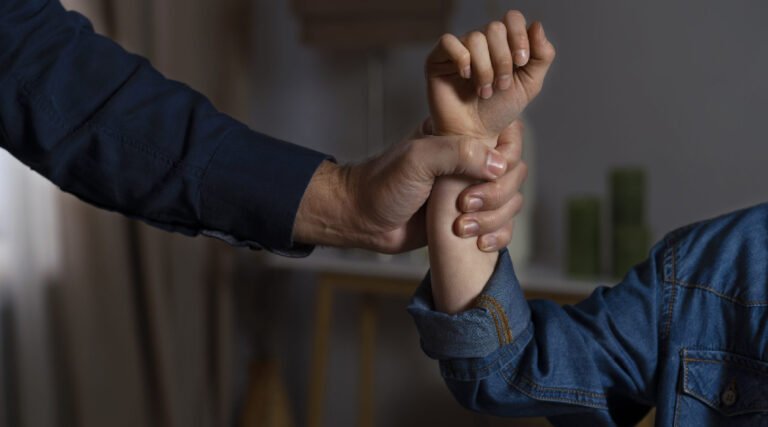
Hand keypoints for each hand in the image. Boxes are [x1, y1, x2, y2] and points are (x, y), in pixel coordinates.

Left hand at [293, 124, 524, 253]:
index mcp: (461, 137)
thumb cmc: (383, 184)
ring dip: (494, 218)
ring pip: (511, 202)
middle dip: (497, 194)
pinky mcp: (470, 219)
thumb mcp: (417, 159)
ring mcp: (472, 191)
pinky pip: (502, 226)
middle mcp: (471, 162)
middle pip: (515, 172)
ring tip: (461, 227)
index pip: (508, 136)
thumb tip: (499, 165)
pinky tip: (479, 243)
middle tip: (465, 204)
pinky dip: (498, 236)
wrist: (363, 220)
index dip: (506, 156)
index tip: (487, 173)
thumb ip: (458, 153)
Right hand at [426, 11, 554, 137]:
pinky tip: (465, 77)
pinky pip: (448, 42)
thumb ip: (542, 56)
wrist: (475, 135)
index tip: (521, 62)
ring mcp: (459, 49)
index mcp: (503, 43)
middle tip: (501, 85)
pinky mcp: (438, 59)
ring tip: (484, 91)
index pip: (512, 19)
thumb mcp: (529, 84)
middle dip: (503, 60)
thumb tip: (537, 25)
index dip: (519, 36)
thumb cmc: (498, 111)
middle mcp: (481, 42)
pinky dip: (461, 59)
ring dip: (485, 69)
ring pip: (475, 38)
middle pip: (495, 28)